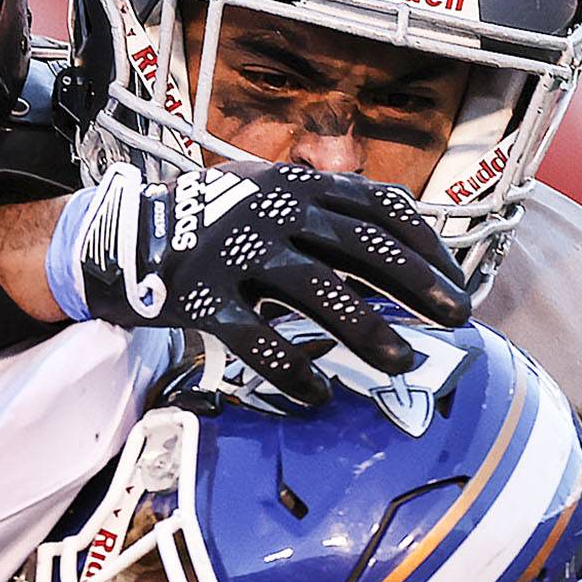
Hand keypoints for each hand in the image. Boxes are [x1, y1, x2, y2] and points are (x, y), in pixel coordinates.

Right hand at [47, 160, 471, 405]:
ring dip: (367, 331)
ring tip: (402, 364)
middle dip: (417, 285)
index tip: (456, 282)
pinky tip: (318, 397)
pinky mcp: (203, 298)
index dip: (427, 245)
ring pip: (317, 292)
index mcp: (297, 184)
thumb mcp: (269, 196)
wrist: (124, 237)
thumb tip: (400, 253)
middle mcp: (273, 211)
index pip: (380, 208)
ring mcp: (237, 253)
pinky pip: (257, 340)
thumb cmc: (213, 224)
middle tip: (457, 320)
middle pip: (362, 247)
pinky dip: (292, 371)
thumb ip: (324, 213)